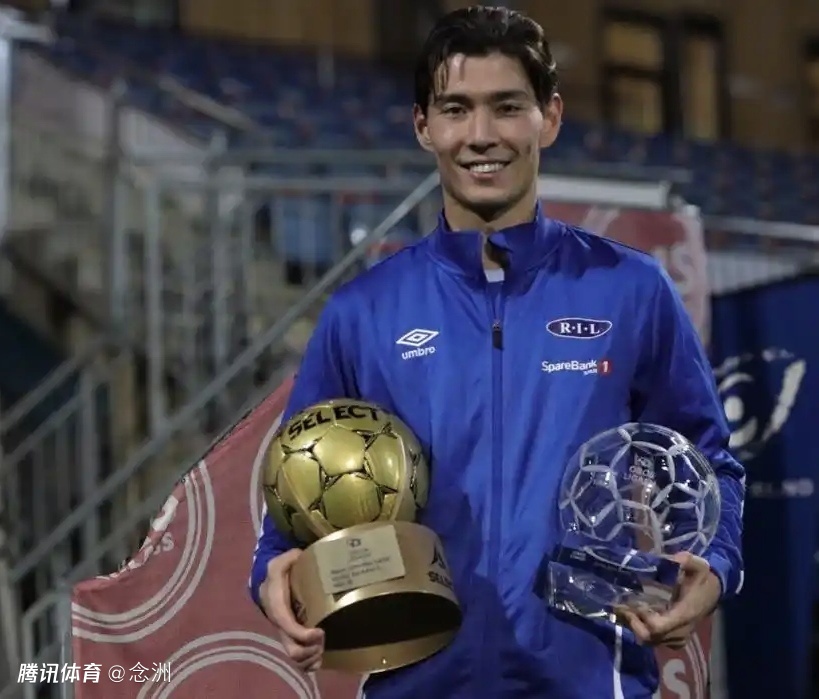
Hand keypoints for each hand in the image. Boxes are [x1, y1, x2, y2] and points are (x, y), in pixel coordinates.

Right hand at [260, 549, 324, 670]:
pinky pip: (298, 657)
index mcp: (277, 607)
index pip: (288, 626)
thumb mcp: (281, 561)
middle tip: (324, 639)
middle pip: (291, 649)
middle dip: (310, 650)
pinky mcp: (291, 637)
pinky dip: (309, 662)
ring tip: (324, 648)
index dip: (303, 634)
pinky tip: (320, 658)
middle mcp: (280, 625)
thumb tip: (300, 555)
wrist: (266, 583)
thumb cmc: (277, 573)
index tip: (321, 631)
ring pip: (295, 657)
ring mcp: (285, 633)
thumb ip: (290, 557)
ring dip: (311, 658)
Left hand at [616, 552, 720, 649]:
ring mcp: (678, 637)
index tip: (635, 604)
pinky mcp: (674, 639)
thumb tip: (672, 559)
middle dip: (633, 623)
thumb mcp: (697, 565)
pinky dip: (641, 630)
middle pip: (650, 637)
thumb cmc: (702, 578)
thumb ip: (686, 560)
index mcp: (685, 613)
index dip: (642, 619)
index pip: (659, 627)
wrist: (713, 592)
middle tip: (622, 606)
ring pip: (649, 641)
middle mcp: (681, 630)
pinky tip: (634, 615)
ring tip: (625, 609)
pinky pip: (654, 641)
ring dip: (635, 627)